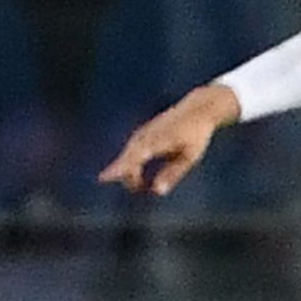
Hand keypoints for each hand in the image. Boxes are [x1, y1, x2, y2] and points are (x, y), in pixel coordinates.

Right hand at [99, 83, 238, 196]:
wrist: (197, 109)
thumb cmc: (196, 135)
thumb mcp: (190, 157)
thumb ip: (173, 174)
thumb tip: (157, 192)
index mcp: (158, 140)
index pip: (134, 157)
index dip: (119, 169)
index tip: (103, 178)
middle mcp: (146, 135)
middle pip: (127, 159)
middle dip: (129, 177)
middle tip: (139, 190)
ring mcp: (143, 132)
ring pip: (127, 156)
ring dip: (131, 173)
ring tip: (139, 187)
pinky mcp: (143, 133)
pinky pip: (131, 152)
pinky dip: (131, 165)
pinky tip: (136, 178)